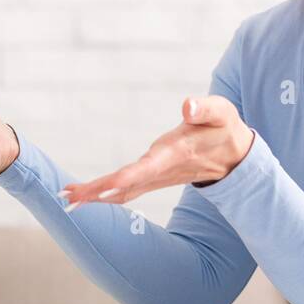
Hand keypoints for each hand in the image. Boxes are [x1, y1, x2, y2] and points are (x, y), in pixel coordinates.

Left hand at [60, 95, 254, 209]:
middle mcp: (164, 170)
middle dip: (99, 192)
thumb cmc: (225, 129)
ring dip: (96, 195)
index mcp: (176, 153)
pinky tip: (87, 195)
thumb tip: (187, 106)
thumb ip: (205, 109)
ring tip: (68, 197)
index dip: (126, 178)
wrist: (235, 157)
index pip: (148, 167)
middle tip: (69, 197)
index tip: (104, 187)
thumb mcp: (222, 112)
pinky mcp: (154, 178)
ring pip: (124, 191)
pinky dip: (105, 193)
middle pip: (127, 185)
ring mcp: (158, 178)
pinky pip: (127, 190)